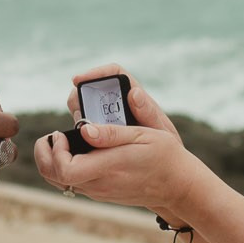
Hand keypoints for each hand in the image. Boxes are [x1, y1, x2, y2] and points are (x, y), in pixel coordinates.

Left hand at [37, 69, 199, 213]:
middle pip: (53, 177)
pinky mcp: (101, 192)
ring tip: (62, 140)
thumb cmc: (164, 156)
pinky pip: (71, 183)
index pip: (64, 169)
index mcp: (107, 168)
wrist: (178, 185)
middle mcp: (98, 184)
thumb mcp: (143, 135)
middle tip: (53, 135)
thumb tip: (83, 129)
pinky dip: (64, 167)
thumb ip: (111, 133)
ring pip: (58, 182)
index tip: (63, 132)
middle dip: (43, 154)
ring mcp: (98, 191)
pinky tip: (76, 150)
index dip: (55, 150)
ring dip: (52, 161)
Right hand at [64, 63, 180, 138]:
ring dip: (79, 117)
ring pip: (82, 108)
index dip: (95, 73)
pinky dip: (78, 134)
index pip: (113, 73)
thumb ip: (148, 113)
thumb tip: (134, 93)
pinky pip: (81, 129)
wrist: (163, 170)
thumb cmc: (165, 148)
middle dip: (80, 97)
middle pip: (90, 89)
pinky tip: (82, 146)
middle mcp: (117, 103)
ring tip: (85, 133)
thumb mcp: (160, 132)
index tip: (78, 80)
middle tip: (79, 113)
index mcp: (134, 95)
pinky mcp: (96, 134)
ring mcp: (104, 119)